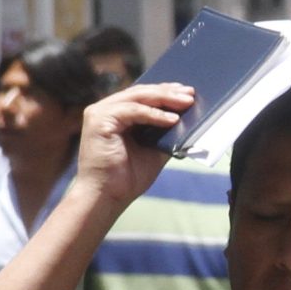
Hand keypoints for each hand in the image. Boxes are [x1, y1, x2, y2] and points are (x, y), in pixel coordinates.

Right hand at [74, 84, 194, 208]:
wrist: (107, 197)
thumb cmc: (126, 179)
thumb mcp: (153, 151)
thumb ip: (166, 134)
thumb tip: (189, 121)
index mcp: (116, 115)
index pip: (142, 96)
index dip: (165, 91)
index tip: (187, 92)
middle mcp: (105, 110)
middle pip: (141, 93)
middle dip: (168, 92)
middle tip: (191, 93)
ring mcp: (100, 113)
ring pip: (138, 98)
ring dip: (164, 99)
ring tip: (186, 103)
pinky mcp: (99, 120)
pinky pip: (133, 111)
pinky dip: (154, 114)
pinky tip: (172, 119)